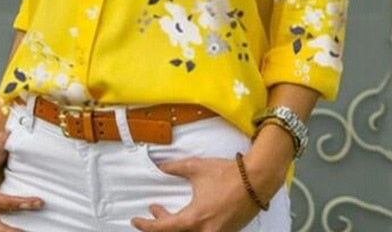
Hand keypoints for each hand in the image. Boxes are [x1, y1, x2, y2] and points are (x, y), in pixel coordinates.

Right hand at [0, 102, 43, 231]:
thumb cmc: (0, 131)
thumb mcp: (5, 133)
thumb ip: (12, 132)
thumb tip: (24, 119)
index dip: (11, 203)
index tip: (36, 201)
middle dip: (6, 228)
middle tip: (29, 230)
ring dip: (3, 231)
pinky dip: (0, 228)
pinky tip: (16, 231)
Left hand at [130, 156, 260, 231]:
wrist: (256, 180)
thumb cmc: (226, 174)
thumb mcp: (196, 167)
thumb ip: (174, 168)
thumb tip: (160, 167)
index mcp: (195, 218)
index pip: (163, 228)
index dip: (147, 225)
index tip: (136, 219)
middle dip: (160, 224)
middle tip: (154, 210)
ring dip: (176, 226)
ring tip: (167, 213)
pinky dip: (190, 227)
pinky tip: (189, 214)